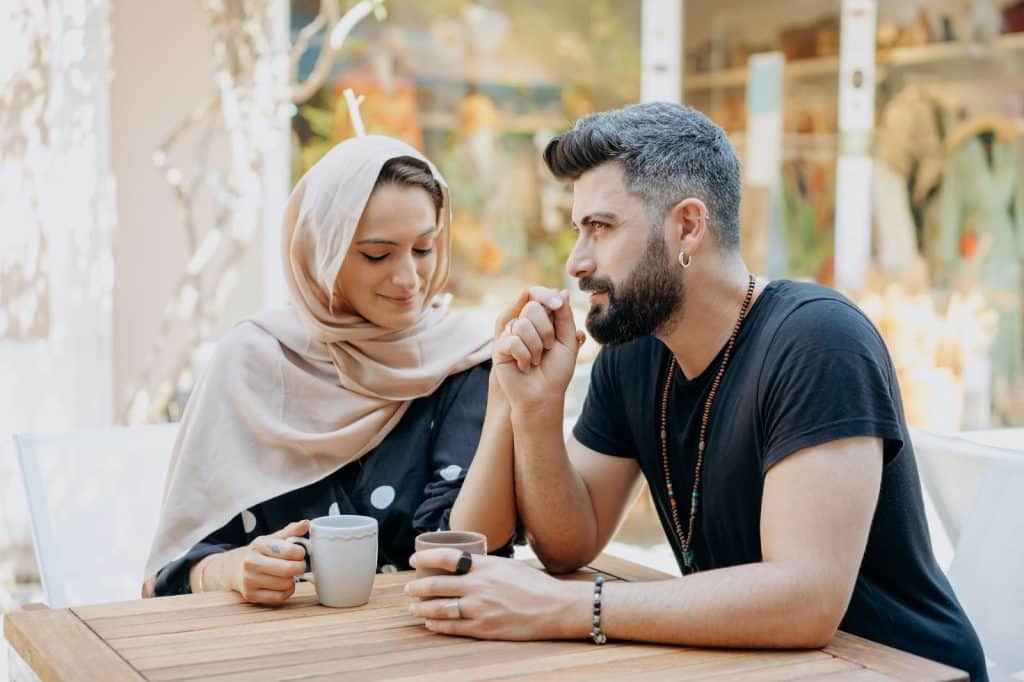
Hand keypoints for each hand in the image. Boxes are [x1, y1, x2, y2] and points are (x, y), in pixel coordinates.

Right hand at [227, 519, 309, 604]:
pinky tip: (282, 584)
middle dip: (300, 567)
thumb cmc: (259, 552)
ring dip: (293, 580)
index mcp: (258, 546)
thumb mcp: (272, 539)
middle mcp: (251, 563)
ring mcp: (249, 581)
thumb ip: (290, 531)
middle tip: (299, 565)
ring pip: (286, 584)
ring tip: (288, 574)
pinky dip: (286, 591)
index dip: (301, 552)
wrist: (235, 569)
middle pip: (289, 569)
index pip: (291, 551)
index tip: (299, 552)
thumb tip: (306, 523)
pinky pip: (280, 597)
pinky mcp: (251, 596)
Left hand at [405, 548, 590, 640]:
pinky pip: (452, 627)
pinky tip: (430, 624)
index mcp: (485, 566)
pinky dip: (437, 625)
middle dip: (417, 587)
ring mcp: (480, 609)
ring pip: (440, 608)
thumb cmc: (534, 585)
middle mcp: (479, 586)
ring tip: (414, 608)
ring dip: (422, 608)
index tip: (413, 560)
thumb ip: (484, 565)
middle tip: (408, 588)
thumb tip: (463, 565)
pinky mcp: (484, 629)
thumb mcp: (507, 565)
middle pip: (437, 584)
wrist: (555, 608)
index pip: (446, 557)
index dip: (425, 558)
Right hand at [492, 287, 585, 412]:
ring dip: (536, 348)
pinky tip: (524, 367)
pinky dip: (525, 357)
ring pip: (523, 325)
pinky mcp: (500, 348)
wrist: (544, 395)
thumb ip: (565, 316)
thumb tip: (562, 291)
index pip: (538, 296)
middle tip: (547, 348)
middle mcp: (524, 324)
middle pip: (532, 307)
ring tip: (535, 361)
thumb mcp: (568, 341)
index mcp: (540, 320)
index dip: (547, 296)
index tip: (558, 304)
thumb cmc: (556, 371)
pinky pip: (513, 341)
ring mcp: (510, 335)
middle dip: (546, 330)